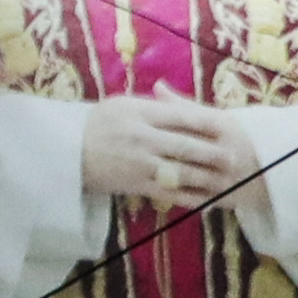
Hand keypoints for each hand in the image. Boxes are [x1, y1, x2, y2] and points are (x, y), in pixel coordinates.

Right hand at [76, 94, 240, 209]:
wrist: (63, 151)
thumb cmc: (93, 124)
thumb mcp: (119, 105)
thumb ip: (150, 104)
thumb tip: (172, 96)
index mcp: (140, 114)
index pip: (182, 117)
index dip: (207, 123)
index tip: (226, 126)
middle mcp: (142, 138)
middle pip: (186, 145)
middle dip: (212, 153)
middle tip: (234, 158)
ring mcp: (139, 163)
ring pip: (181, 171)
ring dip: (207, 177)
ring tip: (226, 180)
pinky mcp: (134, 184)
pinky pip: (167, 193)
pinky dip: (189, 198)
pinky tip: (204, 201)